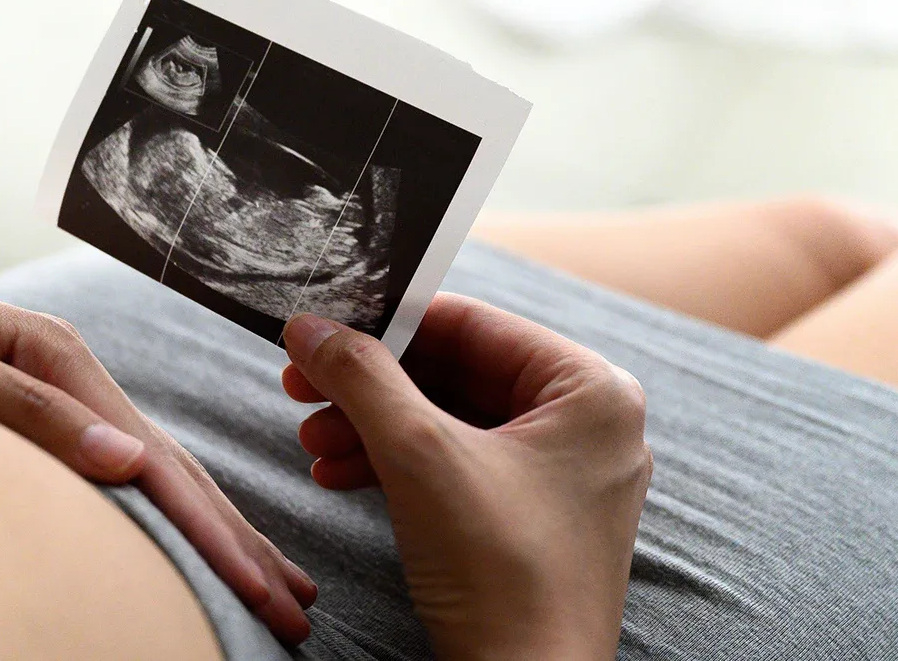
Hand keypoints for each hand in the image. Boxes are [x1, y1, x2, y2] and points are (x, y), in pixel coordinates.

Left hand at [0, 260, 314, 642]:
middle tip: (299, 607)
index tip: (268, 590)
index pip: (157, 461)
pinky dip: (168, 518)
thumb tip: (127, 463)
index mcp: (57, 357)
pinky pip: (120, 479)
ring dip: (218, 533)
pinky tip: (191, 540)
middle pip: (174, 471)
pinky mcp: (36, 423)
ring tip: (274, 581)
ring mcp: (57, 400)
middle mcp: (69, 377)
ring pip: (157, 476)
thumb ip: (27, 413)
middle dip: (239, 543)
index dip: (217, 533)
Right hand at [280, 294, 651, 659]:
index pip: (476, 324)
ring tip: (314, 441)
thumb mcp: (419, 455)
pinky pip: (459, 467)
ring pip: (451, 423)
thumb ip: (362, 378)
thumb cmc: (503, 574)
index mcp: (591, 391)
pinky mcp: (533, 521)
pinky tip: (339, 476)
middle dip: (372, 386)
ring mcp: (563, 477)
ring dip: (374, 428)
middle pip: (458, 373)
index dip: (391, 322)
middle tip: (305, 384)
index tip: (329, 326)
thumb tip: (312, 328)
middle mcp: (588, 426)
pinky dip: (398, 467)